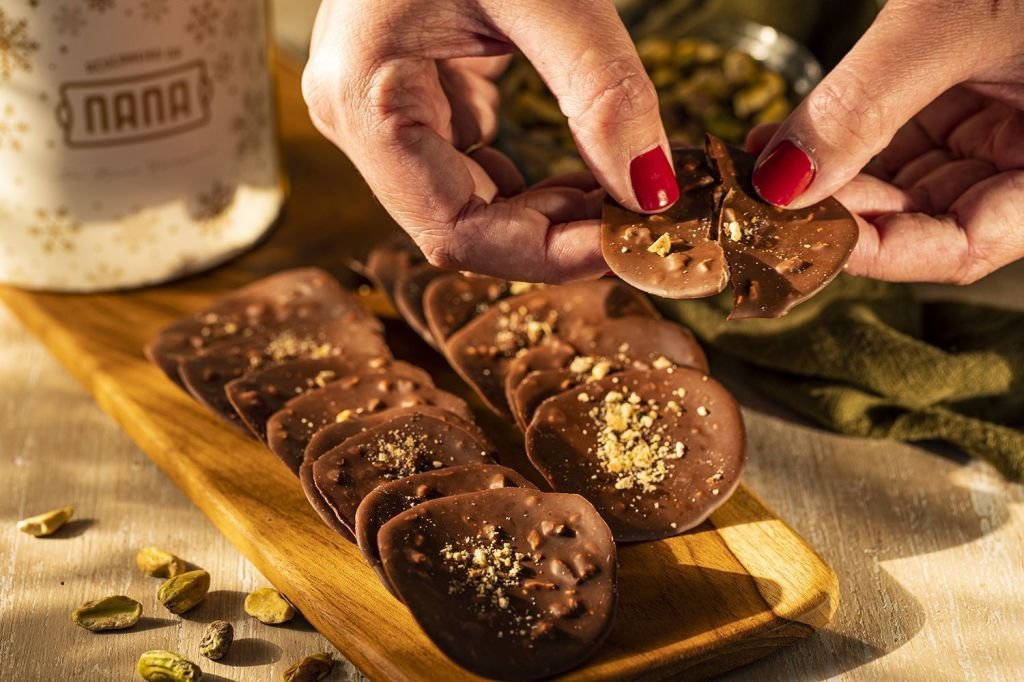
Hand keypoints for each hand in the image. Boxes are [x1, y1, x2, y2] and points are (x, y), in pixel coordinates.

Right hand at [302, 0, 677, 281]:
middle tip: (641, 228)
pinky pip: (472, 174)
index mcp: (365, 98)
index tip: (628, 244)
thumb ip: (601, 92)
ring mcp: (381, 113)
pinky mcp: (412, 102)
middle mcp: (358, 119)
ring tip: (621, 200)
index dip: (543, 256)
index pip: (452, 231)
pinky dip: (533, 187)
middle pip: (460, 229)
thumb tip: (652, 193)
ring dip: (548, 219)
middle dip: (555, 239)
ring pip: (469, 209)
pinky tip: (585, 177)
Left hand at [747, 0, 1023, 284]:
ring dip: (827, 176)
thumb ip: (867, 104)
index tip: (794, 229)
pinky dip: (842, 136)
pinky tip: (783, 136)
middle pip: (922, 218)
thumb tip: (781, 182)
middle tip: (757, 200)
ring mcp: (1003, 122)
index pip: (958, 249)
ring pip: (902, 179)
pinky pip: (901, 132)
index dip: (872, 250)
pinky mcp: (973, 89)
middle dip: (834, 208)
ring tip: (758, 166)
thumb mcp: (956, 21)